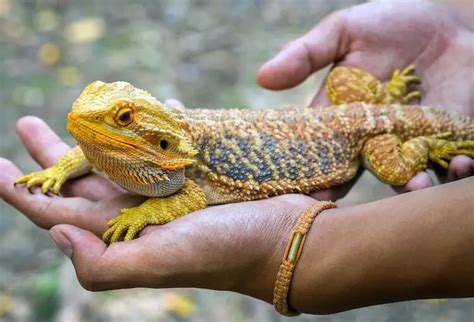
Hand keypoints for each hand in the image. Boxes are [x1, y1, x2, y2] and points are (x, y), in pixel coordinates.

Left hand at [0, 116, 314, 301]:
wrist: (283, 239)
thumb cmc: (227, 251)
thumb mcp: (162, 263)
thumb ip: (104, 264)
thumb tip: (54, 233)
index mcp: (124, 235)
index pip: (58, 212)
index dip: (24, 191)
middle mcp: (138, 213)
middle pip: (82, 180)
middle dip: (52, 154)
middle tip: (29, 122)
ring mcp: (165, 191)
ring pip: (119, 157)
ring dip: (97, 133)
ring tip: (83, 108)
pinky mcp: (191, 175)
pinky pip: (163, 147)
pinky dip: (153, 128)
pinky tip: (152, 109)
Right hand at [258, 0, 472, 197]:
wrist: (446, 23)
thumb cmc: (390, 24)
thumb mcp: (343, 32)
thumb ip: (306, 55)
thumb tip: (261, 78)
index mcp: (345, 121)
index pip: (322, 153)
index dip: (311, 174)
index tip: (302, 190)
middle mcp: (375, 139)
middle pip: (358, 174)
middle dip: (347, 190)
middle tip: (341, 201)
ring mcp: (412, 143)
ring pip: (408, 177)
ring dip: (411, 185)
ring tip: (415, 185)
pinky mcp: (450, 140)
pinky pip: (452, 165)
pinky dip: (458, 170)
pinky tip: (460, 162)